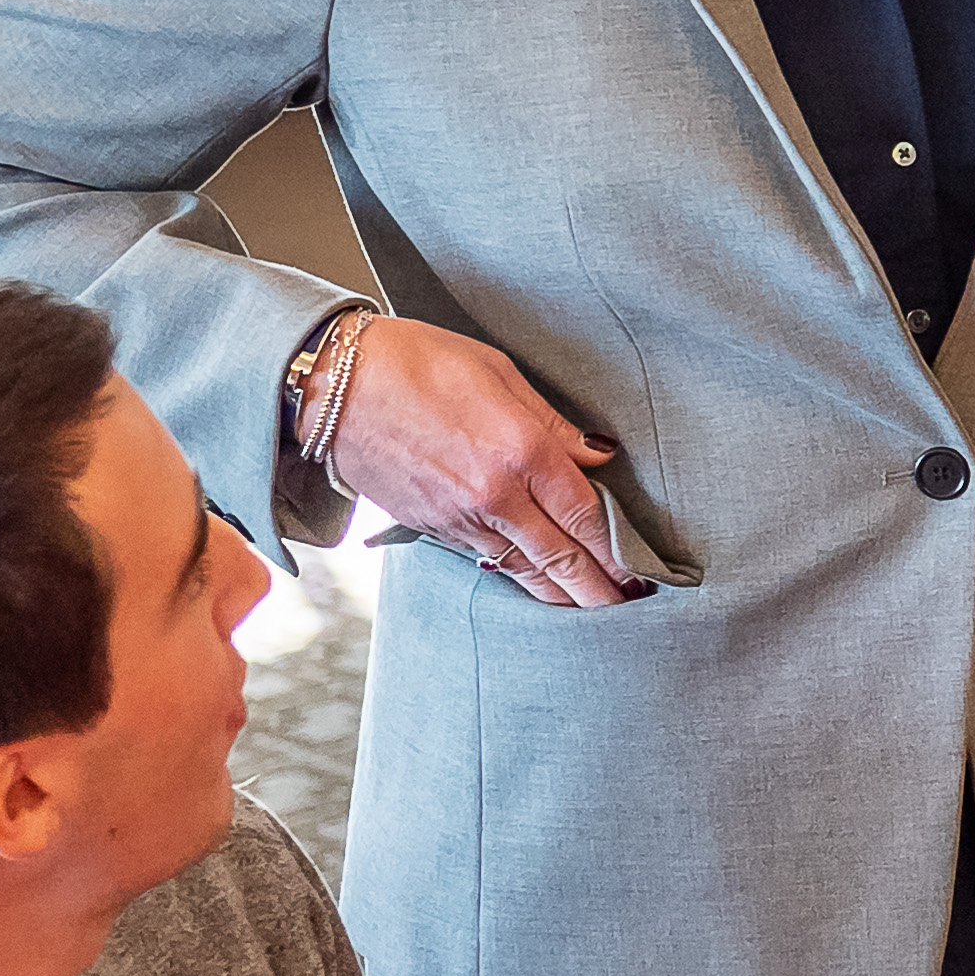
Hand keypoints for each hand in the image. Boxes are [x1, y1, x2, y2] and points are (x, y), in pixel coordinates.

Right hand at [324, 316, 640, 604]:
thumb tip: (597, 457)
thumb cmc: (417, 362)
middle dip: (599, 591)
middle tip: (629, 609)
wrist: (334, 384)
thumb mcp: (498, 373)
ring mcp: (461, 518)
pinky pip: (487, 563)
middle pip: (562, 559)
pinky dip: (517, 580)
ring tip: (594, 613)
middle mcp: (496, 494)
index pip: (587, 515)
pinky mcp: (433, 528)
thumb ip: (553, 424)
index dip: (618, 551)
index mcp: (521, 450)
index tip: (641, 572)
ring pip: (525, 572)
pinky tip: (537, 588)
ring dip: (562, 597)